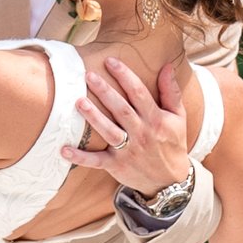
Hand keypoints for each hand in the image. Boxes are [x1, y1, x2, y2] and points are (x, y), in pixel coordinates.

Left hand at [76, 52, 190, 201]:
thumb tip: (167, 66)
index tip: (111, 61)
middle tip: (89, 76)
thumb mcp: (178, 117)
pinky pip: (96, 161)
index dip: (125, 76)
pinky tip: (64, 149)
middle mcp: (142, 134)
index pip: (139, 94)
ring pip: (109, 132)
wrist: (170, 181)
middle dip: (106, 92)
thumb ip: (171, 92)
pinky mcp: (116, 166)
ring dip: (94, 117)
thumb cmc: (172, 143)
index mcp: (156, 120)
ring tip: (79, 102)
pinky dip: (80, 157)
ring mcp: (128, 151)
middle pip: (121, 110)